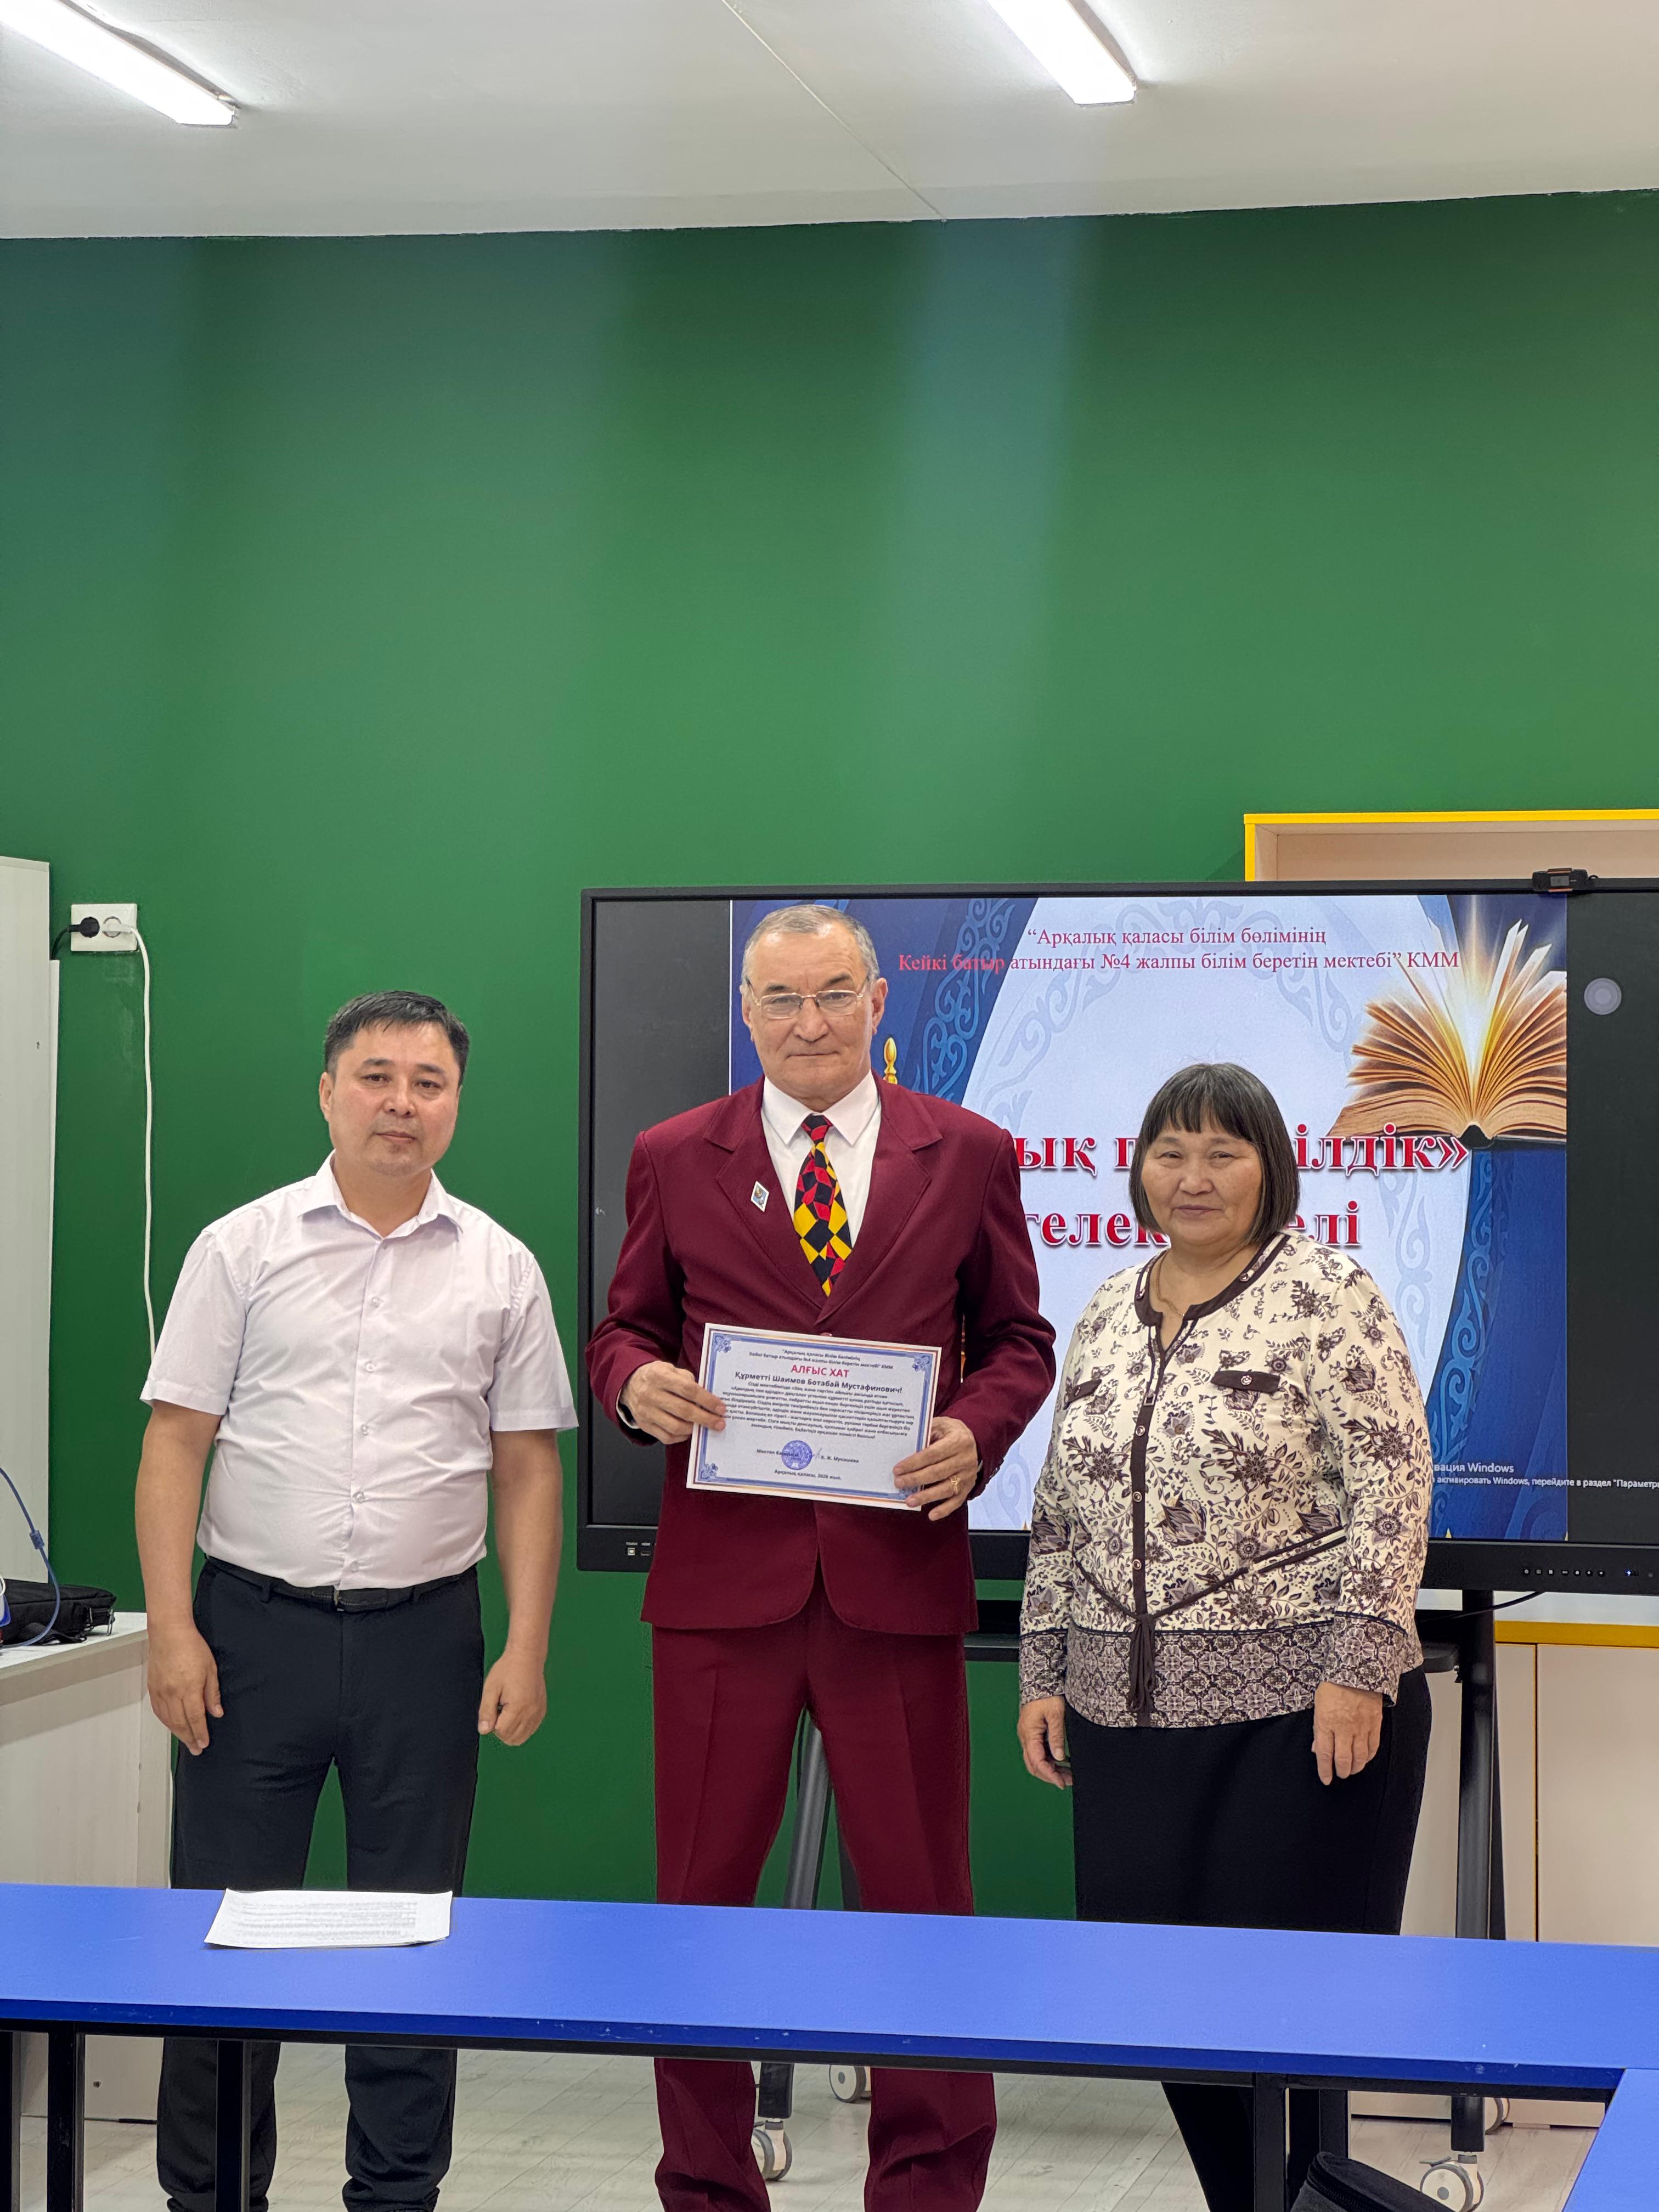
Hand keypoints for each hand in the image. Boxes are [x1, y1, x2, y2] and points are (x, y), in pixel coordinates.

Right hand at [147, 1620, 221, 1754]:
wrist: (169, 1632)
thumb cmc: (191, 1645)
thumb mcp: (210, 1668)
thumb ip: (212, 1693)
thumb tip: (216, 1712)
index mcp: (189, 1688)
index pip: (195, 1718)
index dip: (200, 1733)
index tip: (204, 1743)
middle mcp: (172, 1693)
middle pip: (181, 1723)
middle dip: (189, 1738)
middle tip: (196, 1749)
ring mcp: (160, 1692)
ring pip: (168, 1720)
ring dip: (177, 1733)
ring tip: (186, 1741)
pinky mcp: (153, 1688)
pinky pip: (158, 1711)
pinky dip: (166, 1722)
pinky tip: (172, 1726)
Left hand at [478, 1648, 547, 1746]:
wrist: (527, 1656)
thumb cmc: (508, 1669)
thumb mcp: (491, 1688)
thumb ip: (486, 1711)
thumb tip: (484, 1731)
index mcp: (518, 1707)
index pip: (501, 1732)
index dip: (493, 1723)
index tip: (495, 1707)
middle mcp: (531, 1712)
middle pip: (511, 1738)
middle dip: (501, 1729)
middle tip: (500, 1709)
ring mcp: (538, 1712)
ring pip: (521, 1737)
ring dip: (511, 1730)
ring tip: (508, 1711)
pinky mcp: (542, 1710)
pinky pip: (531, 1730)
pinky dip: (521, 1727)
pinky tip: (517, 1712)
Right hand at [620, 1362, 725, 1445]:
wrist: (629, 1383)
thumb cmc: (656, 1376)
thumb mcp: (670, 1369)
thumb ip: (688, 1381)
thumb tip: (707, 1398)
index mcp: (659, 1376)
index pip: (688, 1390)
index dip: (707, 1400)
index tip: (721, 1408)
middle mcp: (650, 1394)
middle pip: (683, 1411)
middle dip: (705, 1419)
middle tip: (720, 1423)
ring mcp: (646, 1411)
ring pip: (675, 1426)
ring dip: (694, 1429)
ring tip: (705, 1426)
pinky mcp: (644, 1425)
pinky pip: (666, 1437)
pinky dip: (681, 1436)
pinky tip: (689, 1431)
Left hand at [892, 1416, 979, 1519]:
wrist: (973, 1439)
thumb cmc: (950, 1432)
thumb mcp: (940, 1425)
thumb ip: (925, 1435)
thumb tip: (905, 1450)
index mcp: (957, 1441)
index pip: (932, 1454)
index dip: (914, 1463)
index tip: (897, 1469)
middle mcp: (965, 1459)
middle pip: (937, 1472)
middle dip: (916, 1479)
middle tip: (898, 1483)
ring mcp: (968, 1475)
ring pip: (946, 1489)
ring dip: (926, 1496)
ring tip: (909, 1501)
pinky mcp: (969, 1487)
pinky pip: (957, 1501)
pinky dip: (945, 1509)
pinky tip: (931, 1515)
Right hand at [1017, 1697, 1071, 1787]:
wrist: (1040, 1680)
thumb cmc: (1047, 1694)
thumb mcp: (1055, 1715)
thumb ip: (1057, 1736)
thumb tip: (1059, 1757)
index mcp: (1028, 1733)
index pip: (1037, 1761)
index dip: (1049, 1775)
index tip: (1061, 1783)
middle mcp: (1025, 1736)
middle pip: (1034, 1764)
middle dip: (1050, 1775)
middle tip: (1068, 1780)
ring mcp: (1028, 1735)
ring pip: (1037, 1759)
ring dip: (1051, 1769)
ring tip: (1069, 1774)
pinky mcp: (1033, 1733)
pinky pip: (1039, 1751)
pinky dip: (1050, 1759)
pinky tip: (1062, 1761)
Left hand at [1312, 1681, 1383, 1783]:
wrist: (1356, 1670)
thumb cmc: (1334, 1685)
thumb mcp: (1318, 1705)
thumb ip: (1319, 1729)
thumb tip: (1317, 1748)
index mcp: (1326, 1723)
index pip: (1324, 1754)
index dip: (1325, 1771)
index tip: (1326, 1779)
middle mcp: (1343, 1728)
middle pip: (1343, 1760)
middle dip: (1341, 1771)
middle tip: (1340, 1774)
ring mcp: (1360, 1727)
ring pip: (1359, 1757)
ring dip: (1355, 1768)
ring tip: (1352, 1770)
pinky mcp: (1374, 1724)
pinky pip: (1373, 1747)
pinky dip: (1369, 1757)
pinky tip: (1365, 1759)